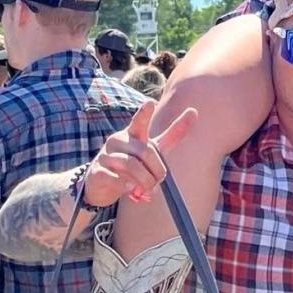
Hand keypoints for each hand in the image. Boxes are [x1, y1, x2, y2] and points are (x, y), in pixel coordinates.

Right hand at [82, 100, 197, 206]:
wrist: (100, 183)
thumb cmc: (131, 162)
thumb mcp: (153, 149)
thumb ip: (172, 134)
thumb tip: (194, 111)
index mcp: (133, 133)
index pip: (139, 121)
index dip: (144, 113)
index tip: (150, 102)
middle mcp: (118, 140)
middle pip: (145, 152)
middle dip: (157, 170)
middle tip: (160, 181)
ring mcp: (106, 155)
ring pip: (131, 165)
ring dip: (145, 181)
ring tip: (147, 189)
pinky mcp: (97, 172)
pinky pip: (115, 179)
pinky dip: (127, 187)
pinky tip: (131, 189)